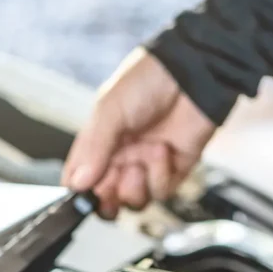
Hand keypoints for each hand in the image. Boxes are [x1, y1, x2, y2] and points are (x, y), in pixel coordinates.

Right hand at [62, 47, 216, 217]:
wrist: (194, 71)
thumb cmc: (147, 80)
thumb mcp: (109, 110)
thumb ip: (93, 149)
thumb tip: (78, 184)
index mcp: (99, 143)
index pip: (80, 180)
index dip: (80, 193)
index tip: (84, 195)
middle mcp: (121, 157)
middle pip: (106, 198)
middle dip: (107, 199)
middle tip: (111, 184)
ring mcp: (147, 165)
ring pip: (133, 200)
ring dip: (134, 187)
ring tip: (139, 161)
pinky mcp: (174, 169)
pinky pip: (160, 192)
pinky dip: (159, 176)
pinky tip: (162, 151)